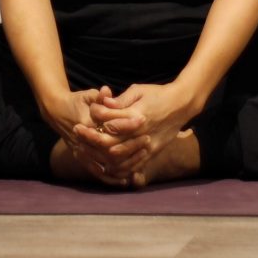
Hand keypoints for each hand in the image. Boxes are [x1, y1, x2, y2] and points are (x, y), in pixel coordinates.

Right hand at [44, 86, 147, 184]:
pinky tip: (125, 180)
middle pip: (112, 148)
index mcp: (87, 123)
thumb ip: (99, 96)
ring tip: (143, 155)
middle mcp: (84, 141)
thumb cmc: (77, 101)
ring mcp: (82, 152)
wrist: (57, 112)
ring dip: (126, 161)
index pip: (110, 126)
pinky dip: (111, 178)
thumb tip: (107, 90)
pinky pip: (98, 173)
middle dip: (132, 145)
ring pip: (107, 163)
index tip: (143, 119)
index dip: (127, 124)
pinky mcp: (81, 158)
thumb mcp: (88, 95)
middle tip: (148, 139)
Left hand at [74, 83, 191, 173]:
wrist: (181, 105)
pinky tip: (102, 163)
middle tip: (76, 131)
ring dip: (98, 154)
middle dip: (90, 137)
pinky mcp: (151, 153)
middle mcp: (140, 132)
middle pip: (109, 141)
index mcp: (136, 115)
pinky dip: (115, 167)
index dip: (95, 116)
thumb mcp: (139, 90)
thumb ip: (121, 100)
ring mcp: (146, 145)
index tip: (85, 113)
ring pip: (117, 157)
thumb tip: (104, 103)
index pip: (109, 120)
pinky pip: (130, 166)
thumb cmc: (158, 94)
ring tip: (84, 148)